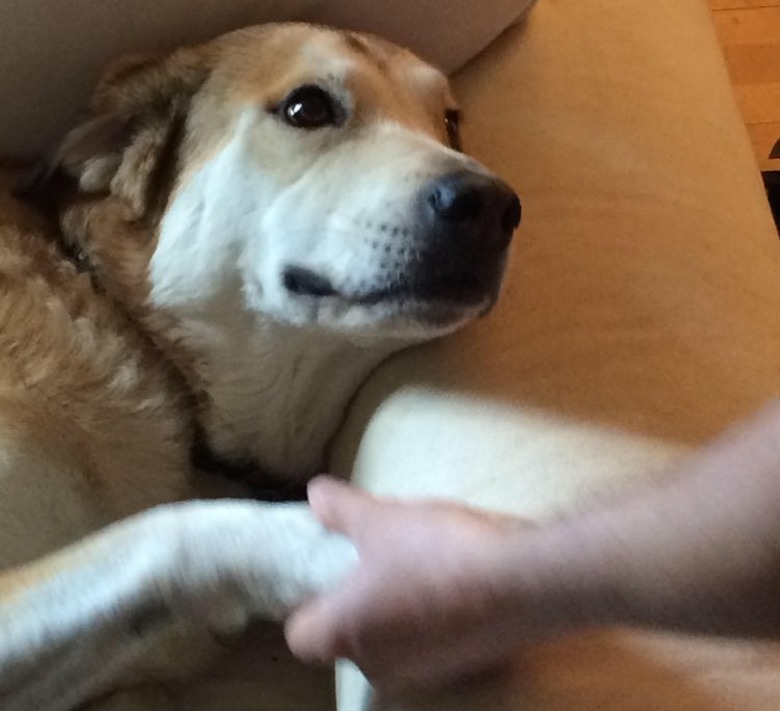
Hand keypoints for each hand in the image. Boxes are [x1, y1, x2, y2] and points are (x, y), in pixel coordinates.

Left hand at [285, 477, 531, 689]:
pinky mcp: (460, 669)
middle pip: (347, 641)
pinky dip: (431, 623)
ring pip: (390, 645)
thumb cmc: (436, 551)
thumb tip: (314, 494)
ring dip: (395, 614)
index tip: (329, 575)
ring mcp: (422, 673)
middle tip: (375, 563)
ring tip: (417, 567)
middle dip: (357, 607)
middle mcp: (378, 666)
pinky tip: (451, 586)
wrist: (522, 579)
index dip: (309, 605)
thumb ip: (340, 509)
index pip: (300, 637)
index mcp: (347, 634)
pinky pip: (428, 646)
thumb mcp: (381, 518)